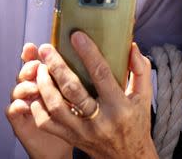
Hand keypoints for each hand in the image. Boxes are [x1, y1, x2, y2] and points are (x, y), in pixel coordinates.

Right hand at [6, 43, 72, 158]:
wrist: (58, 148)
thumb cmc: (73, 122)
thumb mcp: (81, 100)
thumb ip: (81, 82)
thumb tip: (94, 61)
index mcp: (46, 81)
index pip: (36, 62)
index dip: (32, 54)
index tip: (36, 47)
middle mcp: (33, 90)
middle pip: (25, 73)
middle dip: (29, 66)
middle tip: (38, 66)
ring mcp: (24, 104)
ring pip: (18, 89)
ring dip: (25, 86)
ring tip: (35, 86)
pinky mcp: (18, 122)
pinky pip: (12, 110)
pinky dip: (17, 106)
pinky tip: (25, 104)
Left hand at [21, 33, 156, 158]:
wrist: (129, 158)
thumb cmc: (135, 122)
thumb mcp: (144, 97)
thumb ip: (140, 70)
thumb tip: (130, 45)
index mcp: (120, 107)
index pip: (102, 75)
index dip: (89, 54)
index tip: (76, 36)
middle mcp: (100, 121)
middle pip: (73, 90)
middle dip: (56, 66)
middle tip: (45, 49)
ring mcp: (82, 132)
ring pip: (55, 106)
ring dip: (44, 84)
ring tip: (40, 67)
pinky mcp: (70, 138)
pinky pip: (46, 122)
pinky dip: (38, 105)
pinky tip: (38, 90)